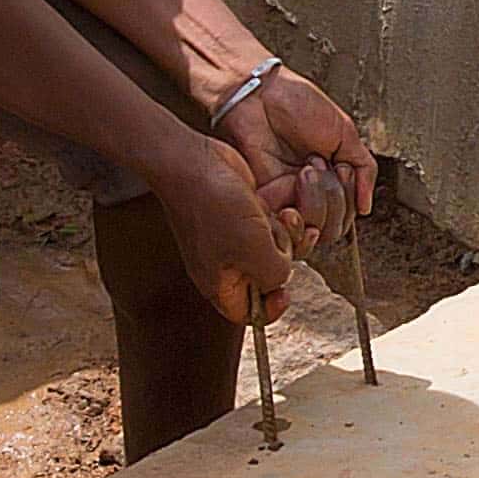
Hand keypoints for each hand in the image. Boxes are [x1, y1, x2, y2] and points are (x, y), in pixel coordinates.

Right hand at [159, 149, 293, 327]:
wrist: (193, 163)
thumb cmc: (215, 207)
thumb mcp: (253, 250)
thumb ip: (274, 275)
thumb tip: (283, 276)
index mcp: (220, 284)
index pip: (248, 315)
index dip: (270, 310)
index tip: (285, 294)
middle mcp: (227, 264)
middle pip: (269, 279)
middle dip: (282, 258)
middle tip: (276, 238)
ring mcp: (236, 238)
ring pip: (276, 249)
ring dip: (285, 233)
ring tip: (279, 215)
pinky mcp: (245, 215)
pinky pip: (273, 225)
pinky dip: (279, 216)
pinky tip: (275, 204)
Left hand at [226, 64, 375, 240]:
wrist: (260, 94)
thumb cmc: (297, 103)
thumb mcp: (345, 132)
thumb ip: (363, 170)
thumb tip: (366, 207)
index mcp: (327, 179)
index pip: (347, 214)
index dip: (351, 195)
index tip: (341, 166)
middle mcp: (307, 194)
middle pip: (333, 228)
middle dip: (336, 197)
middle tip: (322, 164)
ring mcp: (285, 199)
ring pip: (314, 229)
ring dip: (318, 199)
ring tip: (306, 168)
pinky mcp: (264, 201)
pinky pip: (286, 226)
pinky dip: (297, 212)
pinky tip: (295, 181)